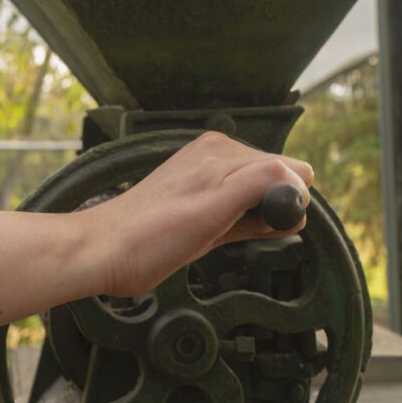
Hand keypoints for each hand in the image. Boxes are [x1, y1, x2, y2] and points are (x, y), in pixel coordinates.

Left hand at [75, 132, 313, 297]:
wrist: (103, 252)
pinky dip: (245, 223)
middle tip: (239, 230)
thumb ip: (260, 184)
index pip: (291, 169)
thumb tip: (298, 179)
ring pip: (263, 196)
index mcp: (223, 150)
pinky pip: (243, 206)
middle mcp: (218, 156)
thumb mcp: (215, 208)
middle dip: (274, 209)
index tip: (265, 223)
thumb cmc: (152, 236)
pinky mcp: (201, 198)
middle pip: (279, 181)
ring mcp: (209, 177)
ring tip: (221, 233)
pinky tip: (220, 235)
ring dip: (259, 219)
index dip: (287, 201)